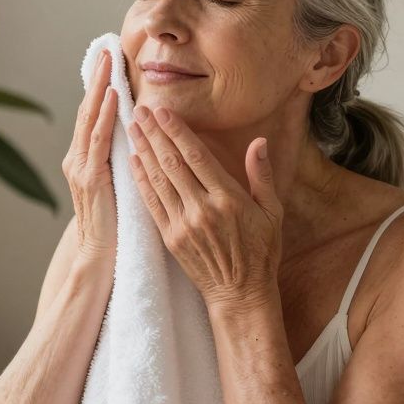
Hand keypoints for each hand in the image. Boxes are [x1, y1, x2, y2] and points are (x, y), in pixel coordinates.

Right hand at [62, 49, 120, 267]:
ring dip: (100, 87)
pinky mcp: (89, 177)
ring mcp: (80, 167)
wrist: (99, 256)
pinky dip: (103, 116)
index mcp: (87, 159)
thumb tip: (141, 139)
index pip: (95, 115)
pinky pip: (97, 141)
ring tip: (109, 61)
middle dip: (99, 78)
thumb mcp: (120, 186)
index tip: (112, 61)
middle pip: (89, 109)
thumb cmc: (116, 226)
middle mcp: (78, 158)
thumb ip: (124, 161)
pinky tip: (112, 97)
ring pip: (90, 118)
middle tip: (108, 49)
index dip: (103, 87)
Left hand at [126, 104, 282, 309]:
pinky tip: (133, 162)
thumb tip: (259, 142)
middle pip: (172, 163)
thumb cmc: (260, 252)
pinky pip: (152, 204)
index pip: (196, 157)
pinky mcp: (170, 238)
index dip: (177, 131)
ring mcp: (183, 225)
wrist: (240, 294)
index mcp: (228, 199)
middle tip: (139, 110)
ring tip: (131, 127)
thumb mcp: (272, 212)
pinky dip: (141, 181)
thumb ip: (262, 176)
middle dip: (154, 134)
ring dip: (142, 151)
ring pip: (158, 180)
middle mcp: (202, 209)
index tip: (163, 111)